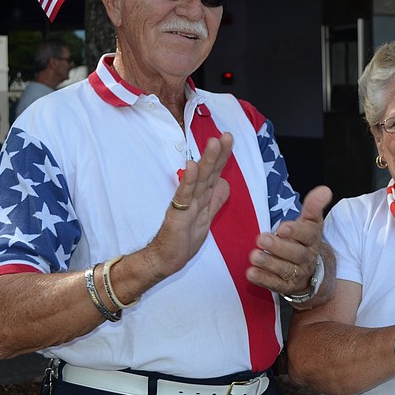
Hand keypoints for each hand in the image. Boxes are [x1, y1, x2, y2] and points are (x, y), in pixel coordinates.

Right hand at [145, 133, 232, 278]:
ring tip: (213, 143)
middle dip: (218, 153)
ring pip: (198, 179)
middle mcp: (194, 196)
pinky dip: (188, 181)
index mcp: (203, 196)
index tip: (229, 138)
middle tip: (226, 135)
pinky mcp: (177, 213)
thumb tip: (226, 183)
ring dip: (206, 161)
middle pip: (208, 171)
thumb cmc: (184, 239)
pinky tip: (191, 167)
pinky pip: (184, 195)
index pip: (215, 172)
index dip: (223, 156)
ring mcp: (185, 203)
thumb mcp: (207, 218)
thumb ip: (216, 200)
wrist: (166, 259)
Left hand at [246, 185, 332, 294]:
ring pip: (285, 269)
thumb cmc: (303, 240)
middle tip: (261, 239)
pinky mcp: (287, 287)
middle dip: (278, 247)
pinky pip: (275, 284)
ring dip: (268, 263)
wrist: (311, 271)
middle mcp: (307, 257)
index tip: (282, 227)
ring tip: (253, 256)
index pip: (307, 234)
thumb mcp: (310, 222)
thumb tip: (325, 190)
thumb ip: (314, 206)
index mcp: (312, 239)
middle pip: (295, 253)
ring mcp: (297, 273)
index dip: (296, 231)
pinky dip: (263, 279)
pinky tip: (251, 273)